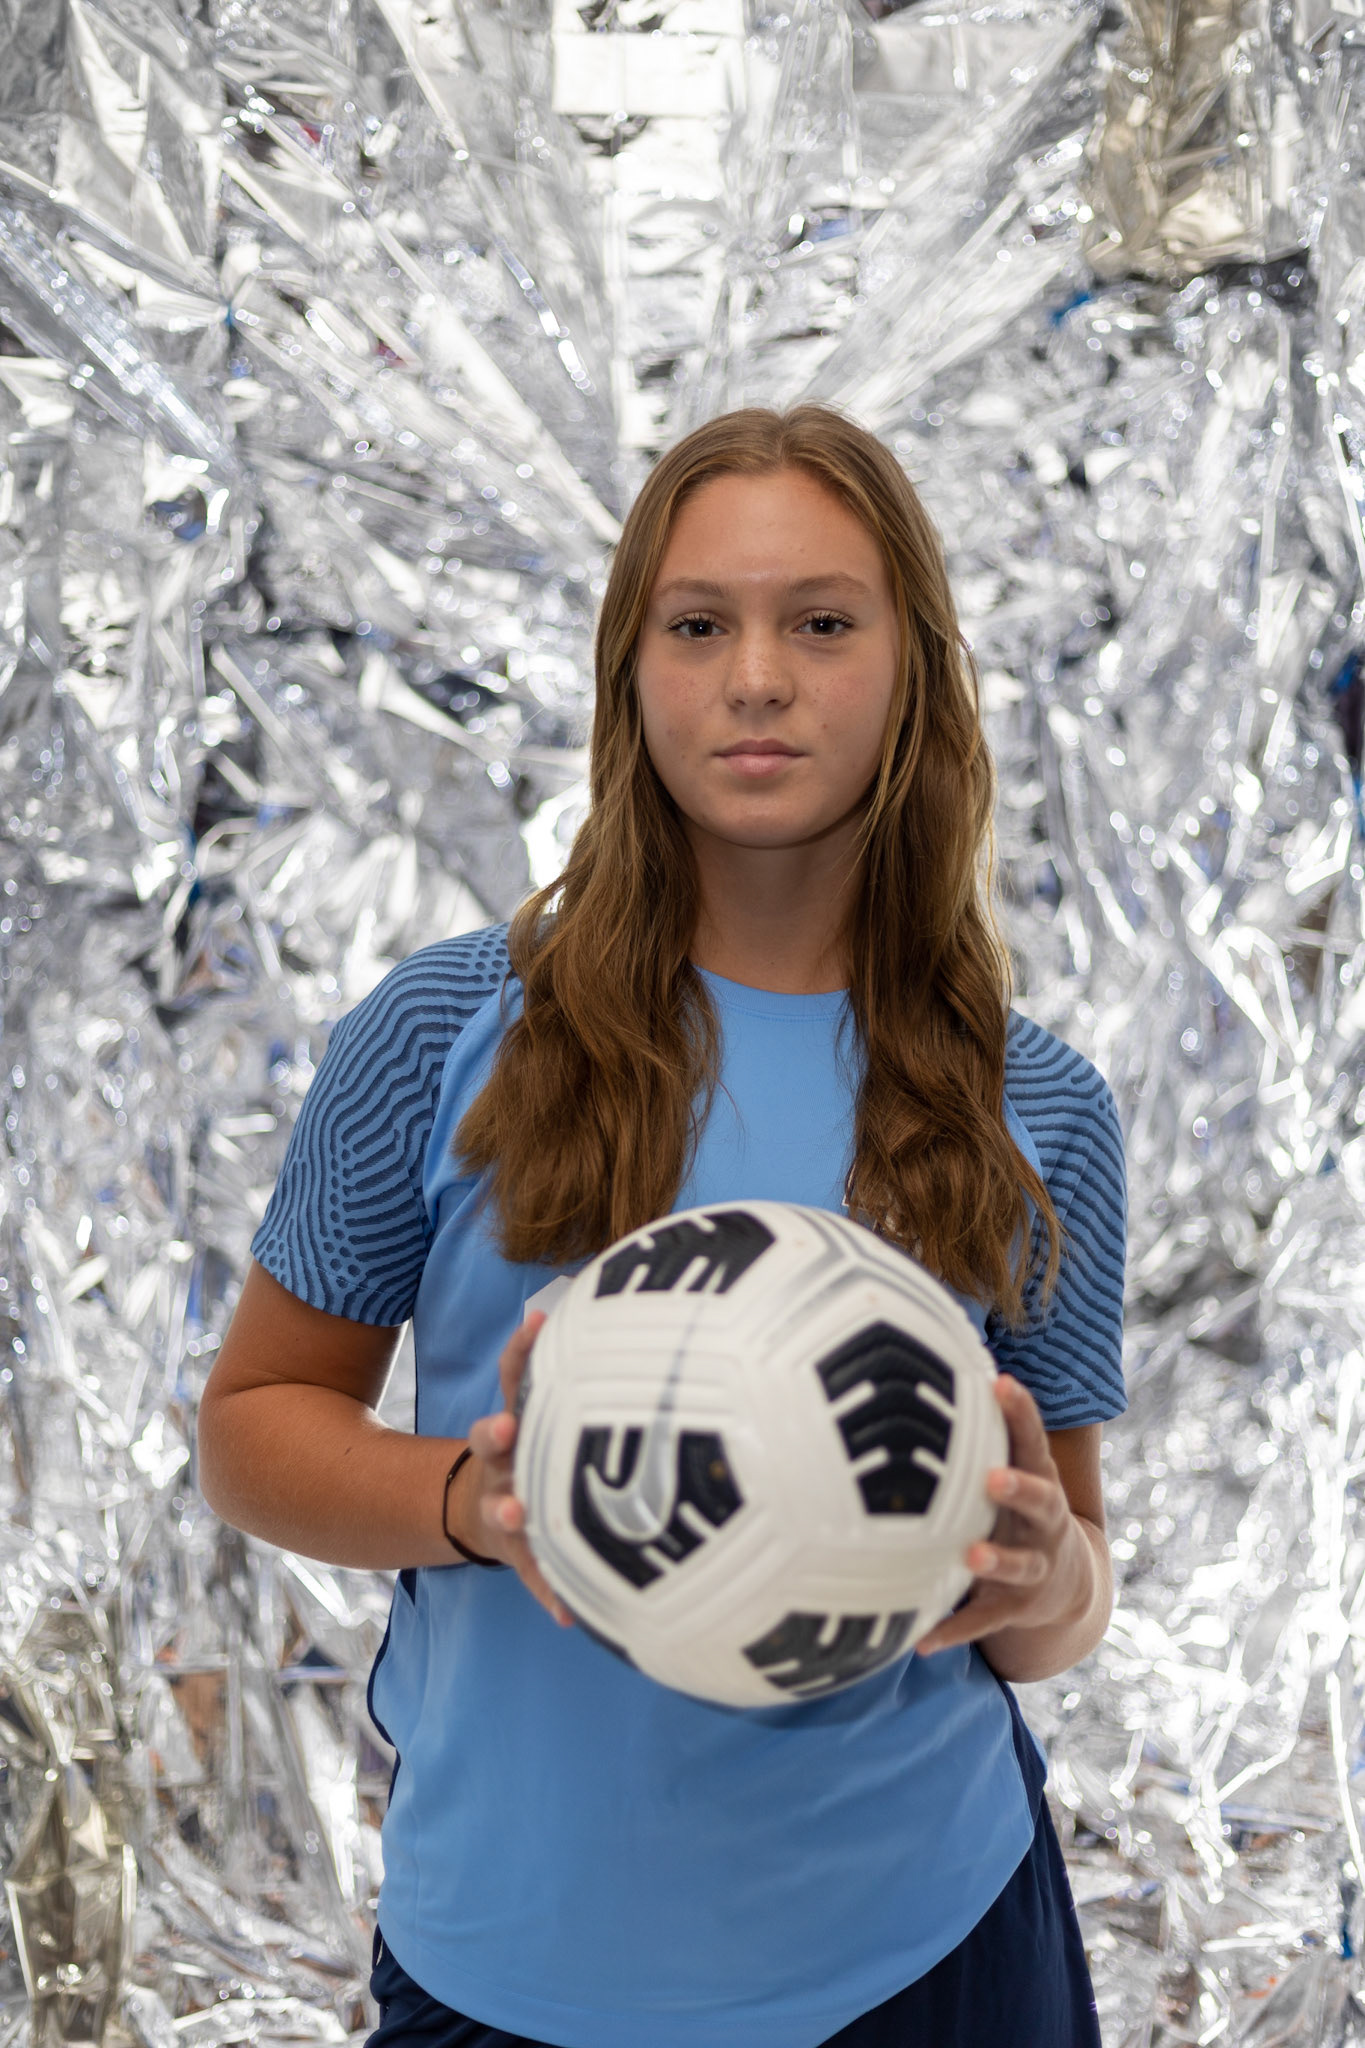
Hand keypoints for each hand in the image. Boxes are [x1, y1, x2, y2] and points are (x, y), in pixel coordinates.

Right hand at [458, 1312, 572, 1627]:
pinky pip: (534, 1574)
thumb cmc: (537, 1446)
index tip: (537, 1325)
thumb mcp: (543, 1406)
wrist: (487, 1507)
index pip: (514, 1374)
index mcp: (516, 1417)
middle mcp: (503, 1459)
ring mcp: (503, 1504)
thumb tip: (626, 1302)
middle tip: (504, 1426)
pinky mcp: (516, 1551)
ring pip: (500, 1506)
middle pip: (490, 1438)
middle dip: (495, 1431)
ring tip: (512, 1514)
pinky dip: (549, 1592)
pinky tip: (566, 1614)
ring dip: (507, 1510)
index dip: (521, 1349)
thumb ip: (571, 1370)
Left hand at [915, 1376, 1093, 1655]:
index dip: (1021, 1413)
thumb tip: (931, 1356)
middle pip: (1041, 1503)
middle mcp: (1042, 1526)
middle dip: (1019, 1489)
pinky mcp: (1013, 1608)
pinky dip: (951, 1630)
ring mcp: (1032, 1569)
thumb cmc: (1020, 1509)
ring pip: (1017, 1567)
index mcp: (1041, 1484)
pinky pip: (981, 1621)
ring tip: (969, 1556)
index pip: (1034, 1443)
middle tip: (993, 1477)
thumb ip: (983, 1430)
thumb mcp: (1016, 1469)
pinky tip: (919, 1641)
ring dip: (994, 1561)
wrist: (1068, 1586)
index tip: (1000, 1384)